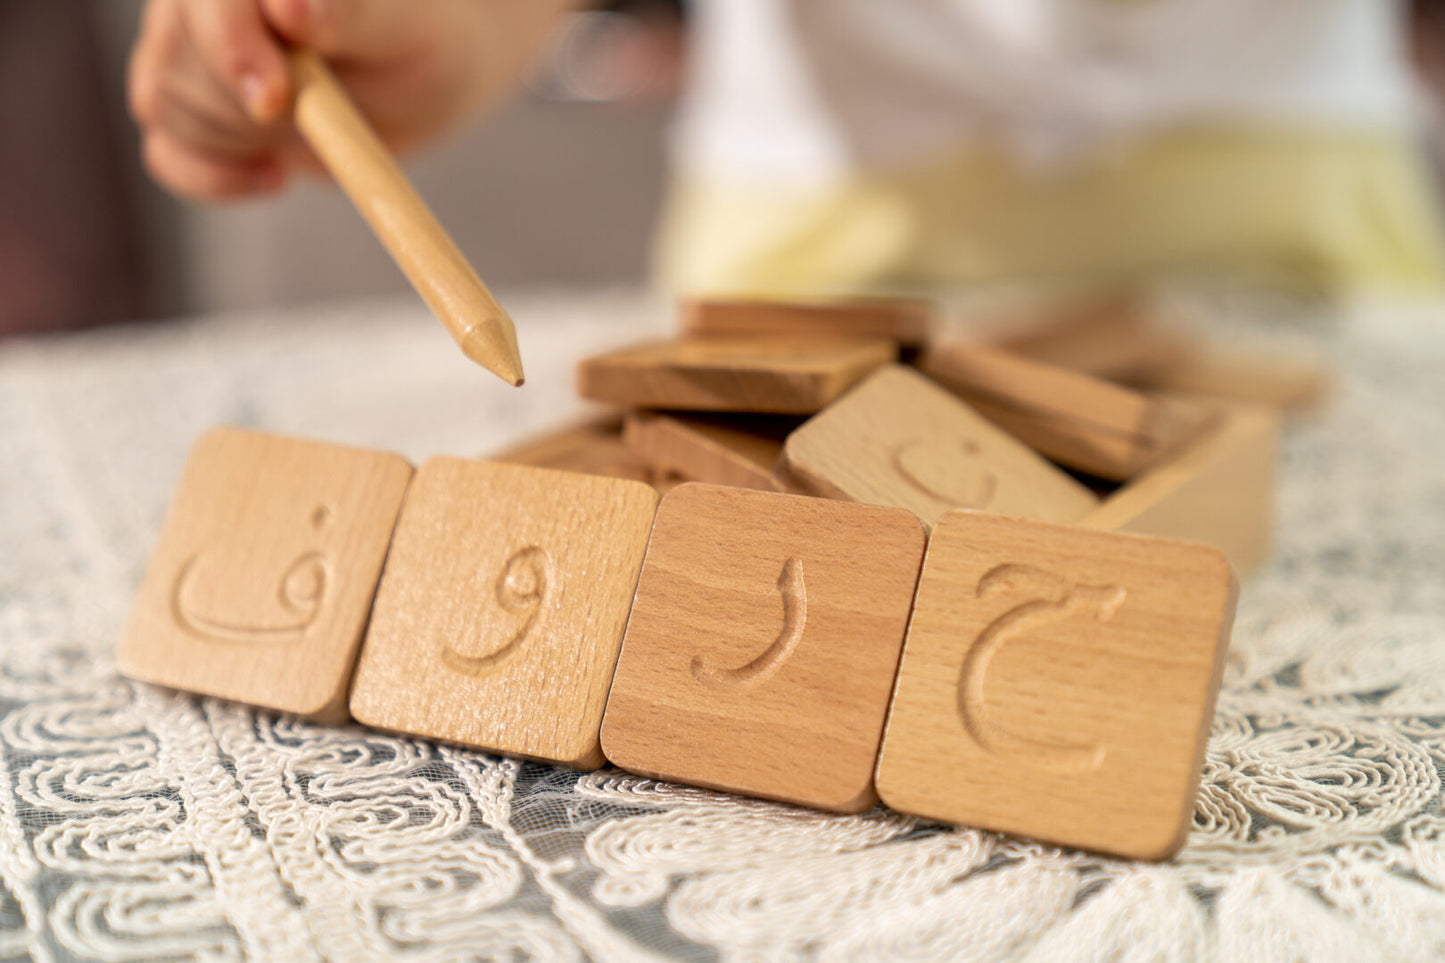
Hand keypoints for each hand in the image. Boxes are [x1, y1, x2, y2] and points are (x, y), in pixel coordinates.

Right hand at [129, 0, 573, 199]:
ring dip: (241, 138)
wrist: (418, 78)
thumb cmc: (412, 38)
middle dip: (248, 106)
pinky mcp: (188, 111)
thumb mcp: (398, 25)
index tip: (275, 99)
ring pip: (164, 104)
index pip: (205, 0)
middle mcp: (200, 1)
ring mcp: (183, 50)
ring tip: (309, 127)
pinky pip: (166, 154)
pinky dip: (217, 180)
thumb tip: (287, 9)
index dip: (230, 48)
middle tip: (315, 111)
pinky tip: (274, 176)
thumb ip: (346, 10)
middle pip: (175, 59)